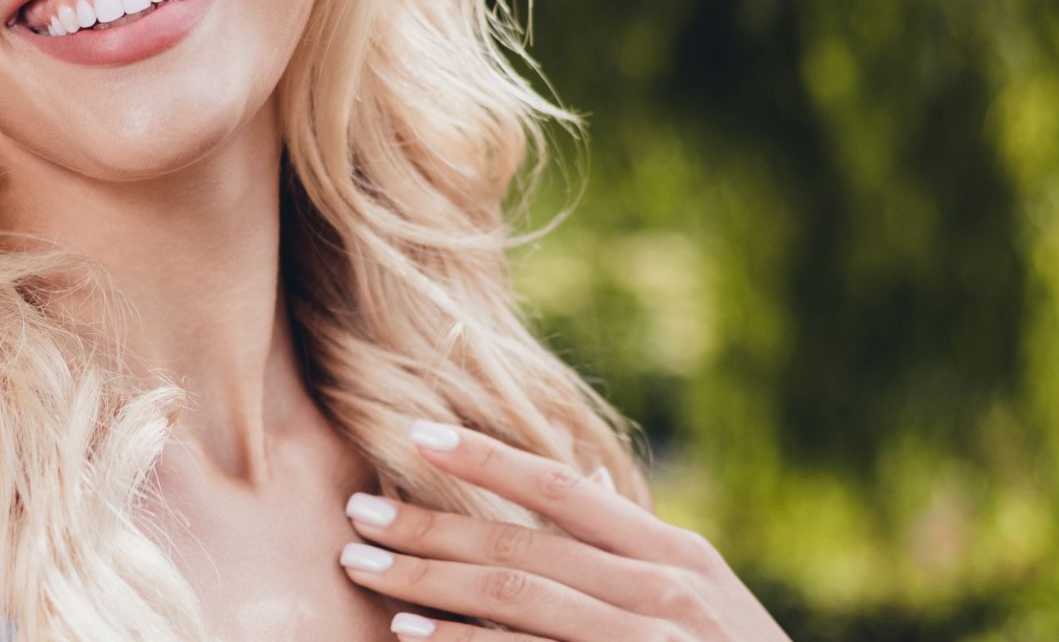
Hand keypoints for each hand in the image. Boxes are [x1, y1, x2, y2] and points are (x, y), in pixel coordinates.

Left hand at [336, 421, 792, 640]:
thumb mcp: (702, 602)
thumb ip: (635, 552)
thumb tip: (573, 481)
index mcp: (677, 556)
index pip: (562, 489)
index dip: (485, 458)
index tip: (414, 437)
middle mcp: (664, 591)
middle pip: (520, 546)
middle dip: (428, 528)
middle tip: (356, 513)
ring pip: (515, 598)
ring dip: (427, 583)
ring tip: (363, 568)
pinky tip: (412, 636)